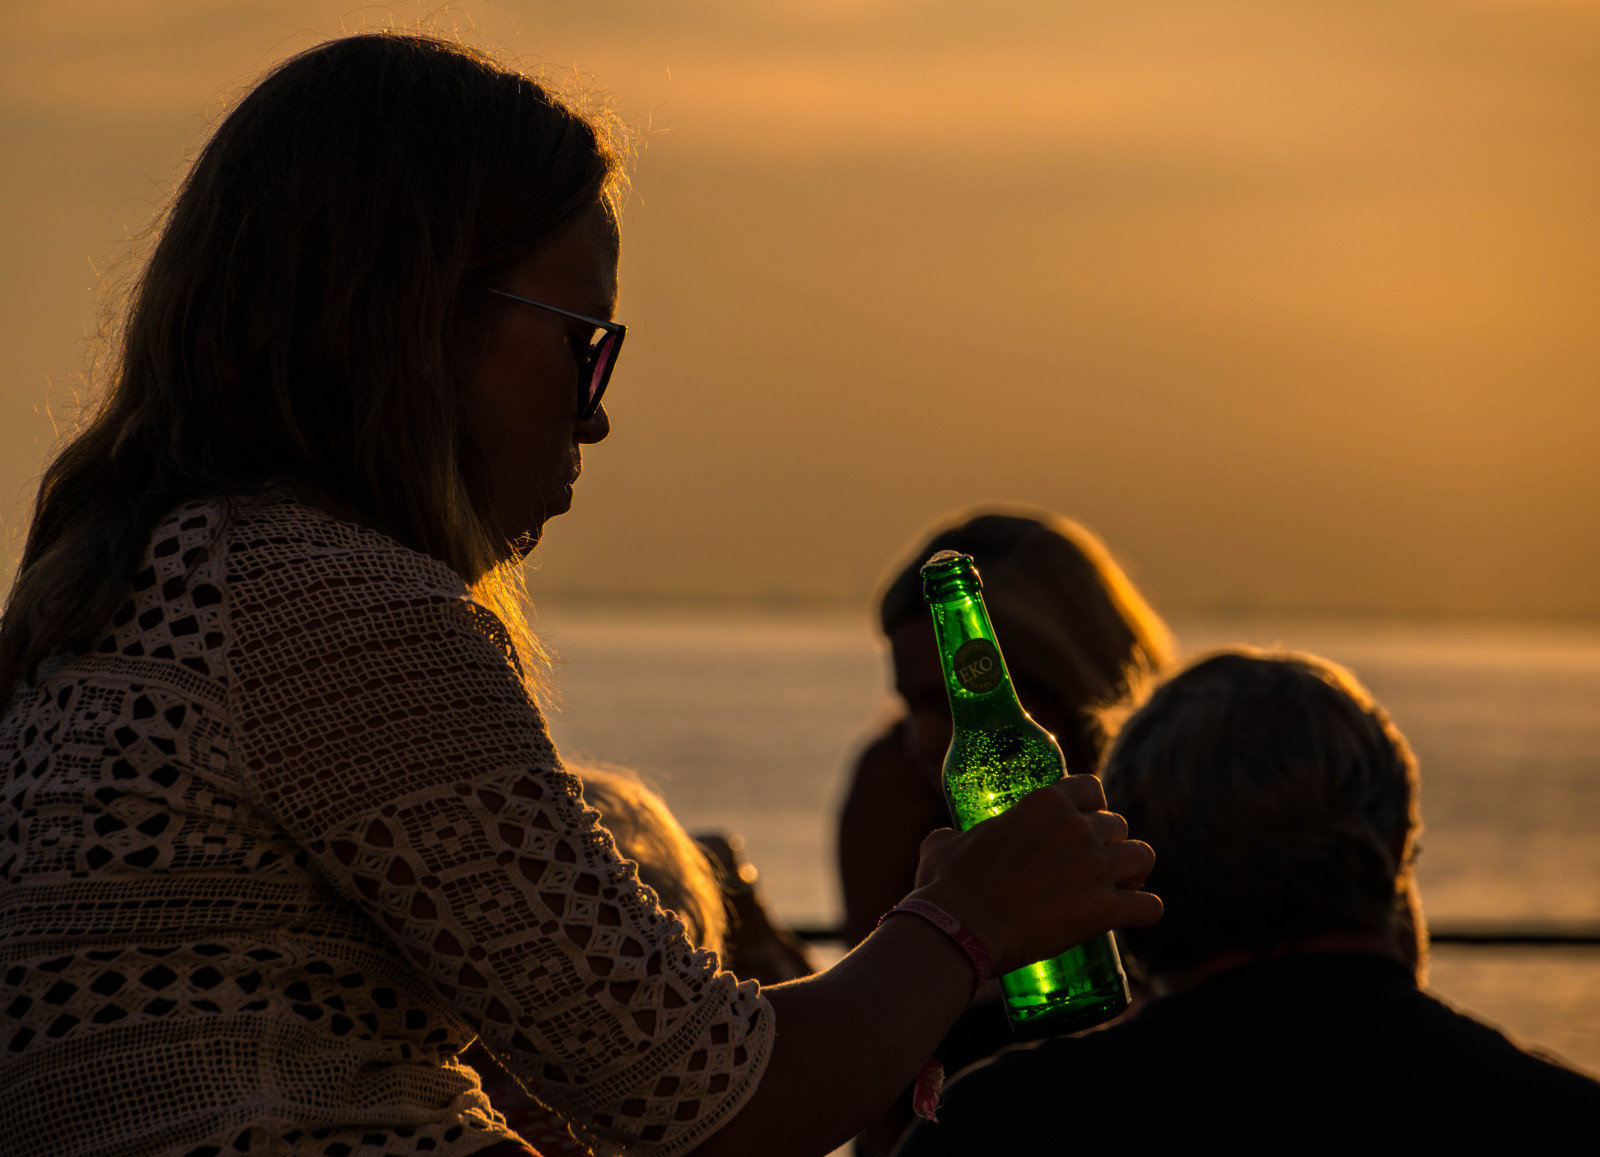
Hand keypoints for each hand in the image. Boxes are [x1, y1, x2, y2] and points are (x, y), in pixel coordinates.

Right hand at [907, 774, 1159, 973]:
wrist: (957, 929)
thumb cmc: (946, 887)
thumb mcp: (943, 844)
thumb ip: (953, 834)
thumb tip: (946, 839)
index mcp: (1043, 803)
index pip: (1091, 788)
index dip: (1092, 808)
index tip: (1083, 826)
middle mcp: (1075, 828)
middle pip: (1119, 824)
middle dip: (1109, 845)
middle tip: (1094, 869)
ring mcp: (1094, 867)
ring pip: (1143, 856)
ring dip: (1133, 873)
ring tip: (1118, 890)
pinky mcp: (1103, 909)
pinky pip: (1150, 907)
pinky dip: (1145, 911)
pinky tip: (1133, 917)